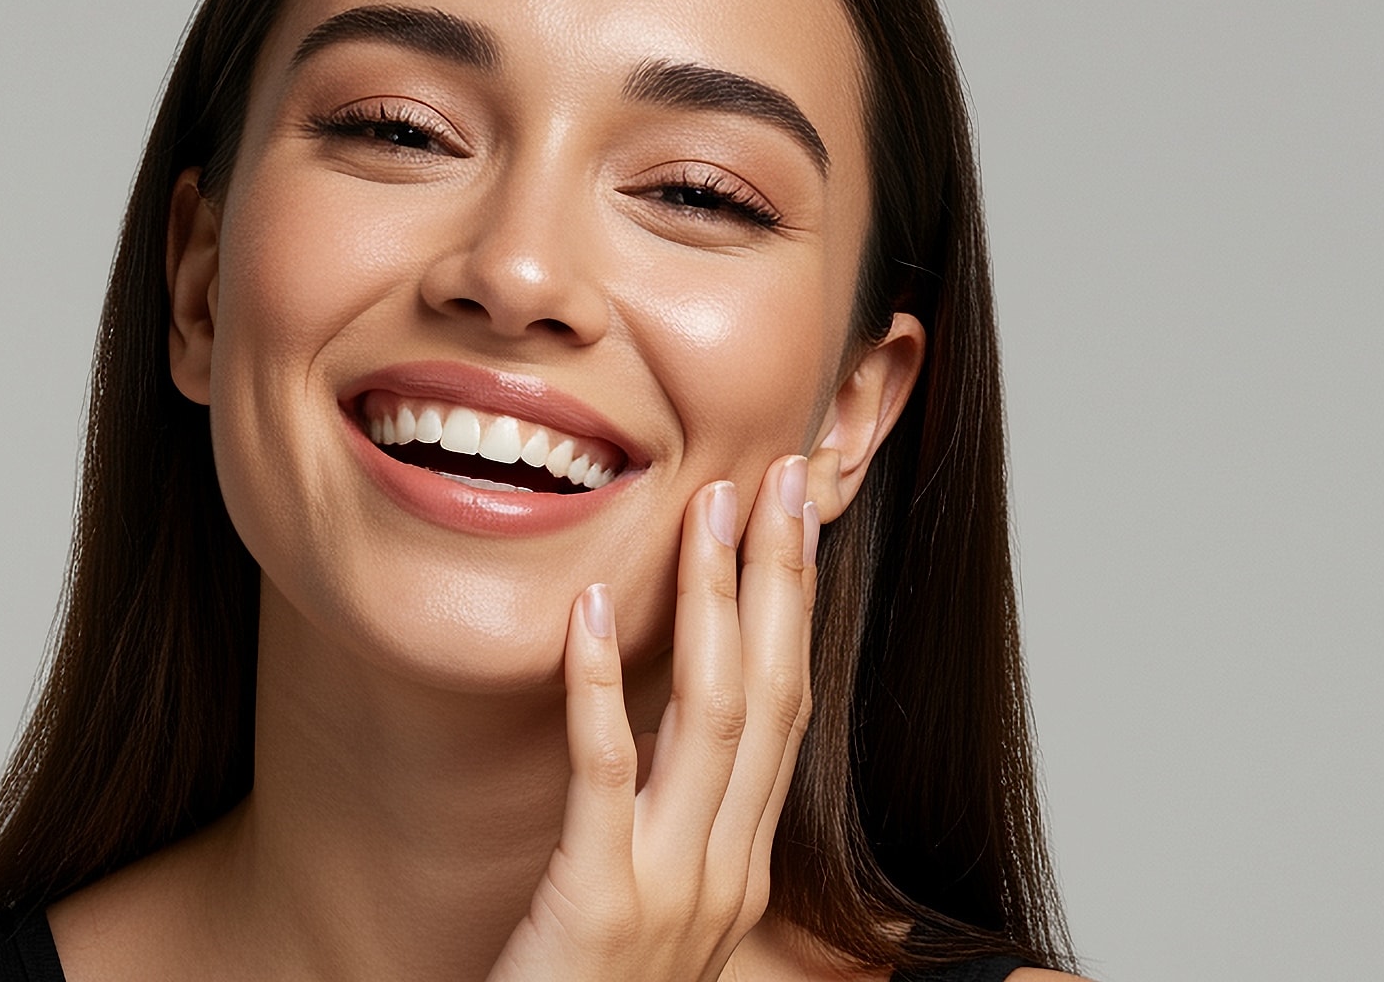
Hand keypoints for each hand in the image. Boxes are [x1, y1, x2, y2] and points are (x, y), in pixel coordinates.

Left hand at [487, 454, 823, 981]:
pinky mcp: (597, 903)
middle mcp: (727, 872)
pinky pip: (606, 775)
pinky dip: (600, 686)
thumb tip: (665, 731)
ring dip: (712, 605)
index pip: (786, 712)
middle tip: (775, 479)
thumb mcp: (647, 903)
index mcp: (743, 866)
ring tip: (705, 510)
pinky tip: (588, 610)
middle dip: (778, 581)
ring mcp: (672, 891)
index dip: (795, 609)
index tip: (794, 517)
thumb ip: (668, 824)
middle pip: (771, 698)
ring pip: (711, 720)